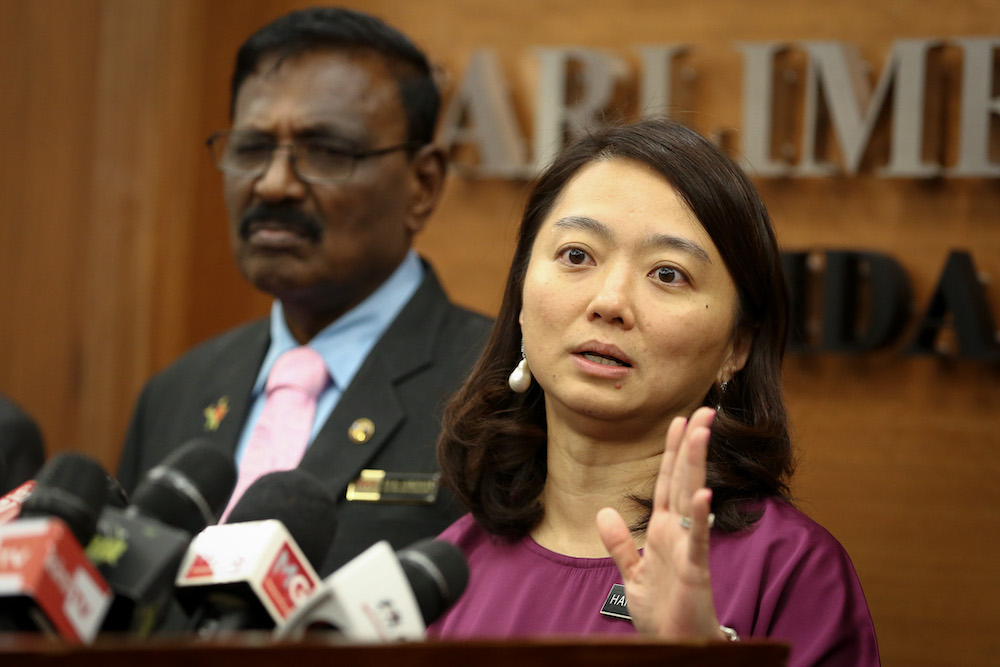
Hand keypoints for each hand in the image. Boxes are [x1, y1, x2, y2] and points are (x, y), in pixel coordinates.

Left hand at [596, 406, 723, 638]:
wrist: (674, 646)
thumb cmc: (662, 613)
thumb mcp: (633, 573)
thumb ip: (620, 543)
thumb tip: (604, 512)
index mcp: (663, 531)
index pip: (668, 481)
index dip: (673, 451)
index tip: (681, 420)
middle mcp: (678, 533)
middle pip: (684, 480)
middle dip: (691, 446)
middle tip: (702, 411)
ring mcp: (688, 548)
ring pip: (693, 498)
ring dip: (696, 466)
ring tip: (702, 433)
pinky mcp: (694, 570)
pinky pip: (697, 539)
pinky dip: (700, 517)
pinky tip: (704, 493)